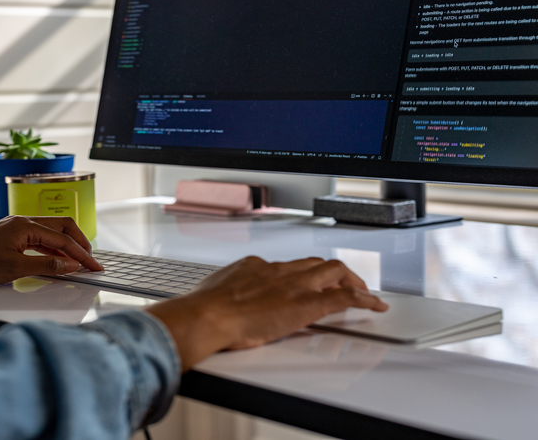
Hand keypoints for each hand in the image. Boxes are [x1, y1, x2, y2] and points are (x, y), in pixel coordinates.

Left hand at [0, 216, 102, 286]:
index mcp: (24, 224)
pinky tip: (58, 260)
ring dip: (67, 246)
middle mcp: (21, 221)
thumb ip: (46, 265)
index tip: (94, 266)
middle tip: (92, 260)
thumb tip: (70, 265)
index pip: (63, 238)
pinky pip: (39, 239)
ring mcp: (15, 227)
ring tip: (79, 261)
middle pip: (61, 226)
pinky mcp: (10, 236)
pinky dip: (52, 249)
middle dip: (79, 243)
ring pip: (51, 232)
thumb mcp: (14, 268)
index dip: (82, 254)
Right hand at [145, 257, 387, 370]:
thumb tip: (217, 301)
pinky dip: (364, 299)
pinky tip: (374, 305)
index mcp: (254, 268)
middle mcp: (278, 271)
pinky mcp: (308, 303)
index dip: (297, 274)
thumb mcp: (213, 293)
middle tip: (340, 282)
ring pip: (333, 271)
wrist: (208, 315)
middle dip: (330, 271)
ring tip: (360, 291)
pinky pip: (344, 297)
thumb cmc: (204, 309)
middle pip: (313, 263)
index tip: (299, 283)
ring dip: (350, 280)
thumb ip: (224, 294)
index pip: (284, 266)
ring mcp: (295, 285)